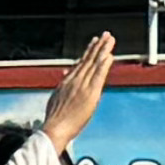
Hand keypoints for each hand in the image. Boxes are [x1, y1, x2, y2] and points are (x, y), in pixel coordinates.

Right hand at [45, 29, 117, 145]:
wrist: (54, 129)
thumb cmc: (55, 120)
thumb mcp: (55, 99)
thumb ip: (62, 87)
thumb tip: (64, 76)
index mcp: (67, 83)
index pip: (80, 64)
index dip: (88, 52)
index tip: (94, 43)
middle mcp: (74, 81)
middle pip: (88, 60)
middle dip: (97, 46)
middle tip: (105, 35)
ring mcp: (82, 86)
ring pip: (94, 64)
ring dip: (102, 50)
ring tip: (109, 39)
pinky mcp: (90, 93)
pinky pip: (98, 75)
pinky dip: (103, 64)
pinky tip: (109, 55)